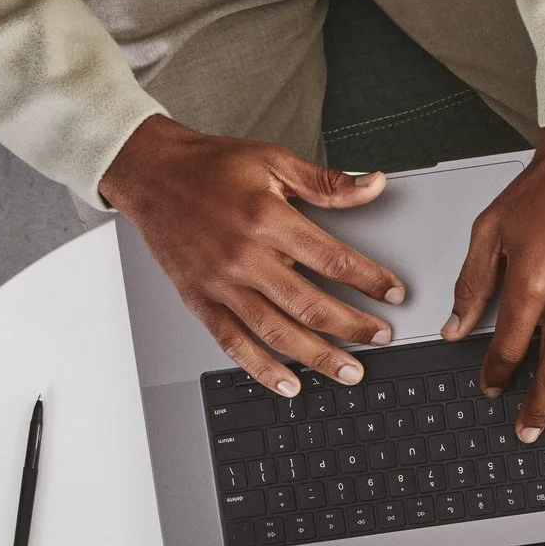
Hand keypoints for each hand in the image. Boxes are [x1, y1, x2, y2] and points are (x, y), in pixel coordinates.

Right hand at [100, 114, 405, 396]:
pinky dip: (261, 368)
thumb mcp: (273, 160)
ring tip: (350, 372)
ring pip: (277, 331)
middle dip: (353, 327)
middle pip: (309, 304)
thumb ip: (326, 182)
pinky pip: (233, 343)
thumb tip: (373, 186)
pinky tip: (288, 384)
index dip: (369, 280)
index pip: (332, 259)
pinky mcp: (200, 300)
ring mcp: (220, 284)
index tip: (395, 294)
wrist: (149, 172)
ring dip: (318, 356)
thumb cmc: (210, 166)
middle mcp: (244, 256)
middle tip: (382, 338)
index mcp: (266, 220)